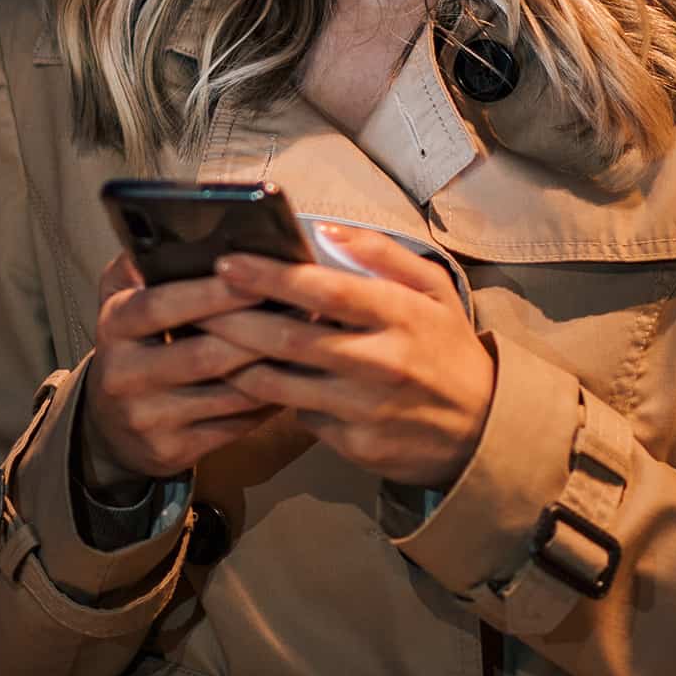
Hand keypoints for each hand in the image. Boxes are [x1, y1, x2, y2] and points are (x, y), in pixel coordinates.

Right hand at [80, 250, 285, 484]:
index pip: (161, 305)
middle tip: (302, 309)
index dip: (211, 292)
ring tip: (310, 340)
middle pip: (202, 354)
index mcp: (113, 326)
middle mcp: (123, 375)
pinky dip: (268, 402)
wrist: (110, 427)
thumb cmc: (133, 346)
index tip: (256, 275)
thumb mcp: (121, 301)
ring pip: (227, 394)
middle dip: (257, 332)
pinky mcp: (173, 452)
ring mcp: (148, 418)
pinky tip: (294, 380)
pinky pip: (235, 425)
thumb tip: (174, 228)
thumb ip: (140, 264)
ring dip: (274, 368)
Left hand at [196, 225, 492, 490]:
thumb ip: (383, 255)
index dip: (271, 276)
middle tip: (193, 302)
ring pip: (282, 385)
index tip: (228, 262)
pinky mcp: (355, 446)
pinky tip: (246, 379)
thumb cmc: (446, 349)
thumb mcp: (434, 291)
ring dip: (237, 363)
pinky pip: (300, 416)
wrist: (482, 432)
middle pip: (290, 341)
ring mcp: (365, 409)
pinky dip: (272, 397)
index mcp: (400, 316)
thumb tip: (325, 230)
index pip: (325, 291)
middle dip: (234, 320)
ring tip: (202, 340)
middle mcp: (381, 362)